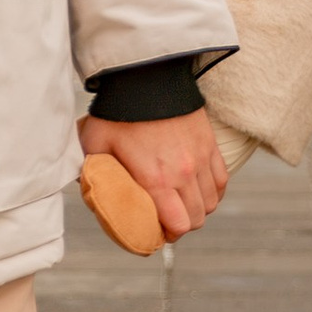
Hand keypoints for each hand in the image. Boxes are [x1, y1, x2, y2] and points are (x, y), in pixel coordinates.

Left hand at [78, 108, 227, 241]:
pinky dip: (212, 191)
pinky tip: (199, 190)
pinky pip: (221, 180)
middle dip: (182, 225)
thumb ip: (94, 173)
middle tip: (167, 220)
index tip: (156, 232)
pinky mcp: (210, 143)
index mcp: (157, 179)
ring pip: (211, 202)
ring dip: (197, 209)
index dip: (168, 235)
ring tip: (181, 205)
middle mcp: (184, 172)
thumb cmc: (117, 111)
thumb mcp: (94, 146)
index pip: (178, 225)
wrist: (146, 75)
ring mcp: (201, 157)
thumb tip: (90, 192)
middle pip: (197, 218)